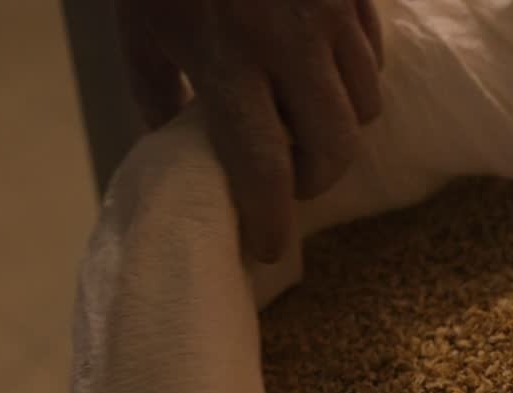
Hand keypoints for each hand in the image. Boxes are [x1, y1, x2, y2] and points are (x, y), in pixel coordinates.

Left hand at [116, 0, 384, 262]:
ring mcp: (330, 17)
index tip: (270, 248)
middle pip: (334, 147)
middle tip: (290, 182)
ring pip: (365, 106)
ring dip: (337, 129)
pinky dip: (352, 81)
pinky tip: (321, 72)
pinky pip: (374, 60)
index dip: (272, 218)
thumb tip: (175, 148)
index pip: (263, 165)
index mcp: (227, 59)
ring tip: (305, 123)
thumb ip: (153, 92)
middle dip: (316, 179)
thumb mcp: (139, 26)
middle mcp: (288, 45)